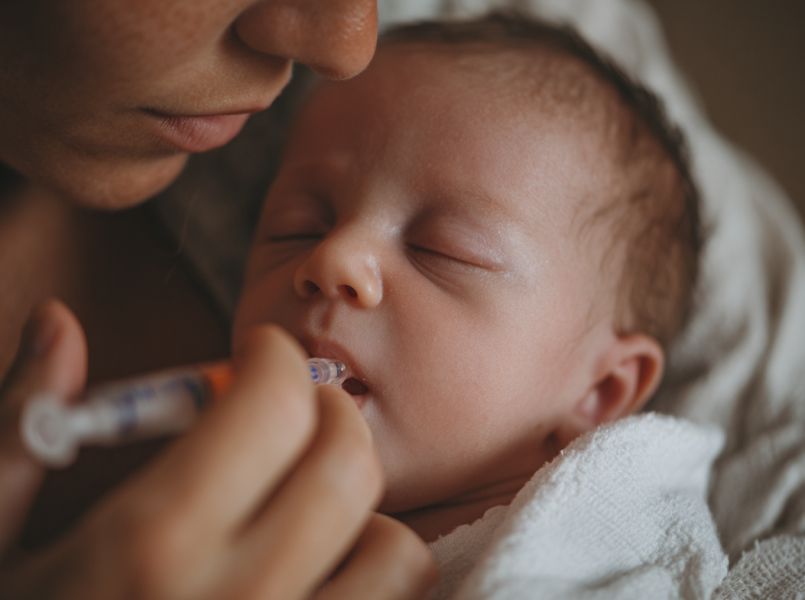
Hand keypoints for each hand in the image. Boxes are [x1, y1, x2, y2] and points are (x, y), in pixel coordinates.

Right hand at [0, 300, 435, 598]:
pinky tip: (321, 579)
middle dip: (329, 416)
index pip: (272, 405)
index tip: (257, 357)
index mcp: (150, 547)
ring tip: (307, 511)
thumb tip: (58, 321)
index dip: (273, 358)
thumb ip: (24, 426)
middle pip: (348, 464)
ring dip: (361, 513)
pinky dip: (376, 587)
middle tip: (293, 415)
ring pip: (396, 550)